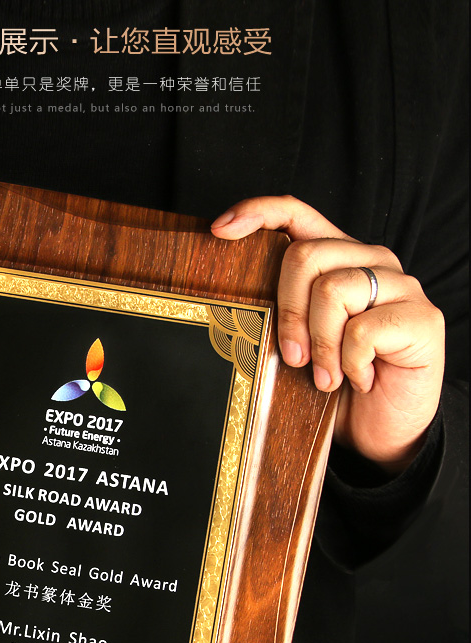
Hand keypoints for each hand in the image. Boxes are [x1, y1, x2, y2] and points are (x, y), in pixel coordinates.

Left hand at [211, 195, 443, 473]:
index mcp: (337, 257)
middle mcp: (371, 260)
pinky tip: (360, 379)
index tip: (220, 230)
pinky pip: (363, 329)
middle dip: (287, 311)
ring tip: (327, 377)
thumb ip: (280, 309)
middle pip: (306, 255)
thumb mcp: (296, 341)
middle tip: (292, 357)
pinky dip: (350, 364)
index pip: (296, 212)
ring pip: (332, 290)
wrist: (380, 431)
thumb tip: (232, 298)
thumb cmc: (335, 383)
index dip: (257, 212)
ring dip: (320, 345)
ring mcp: (401, 286)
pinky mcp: (423, 317)